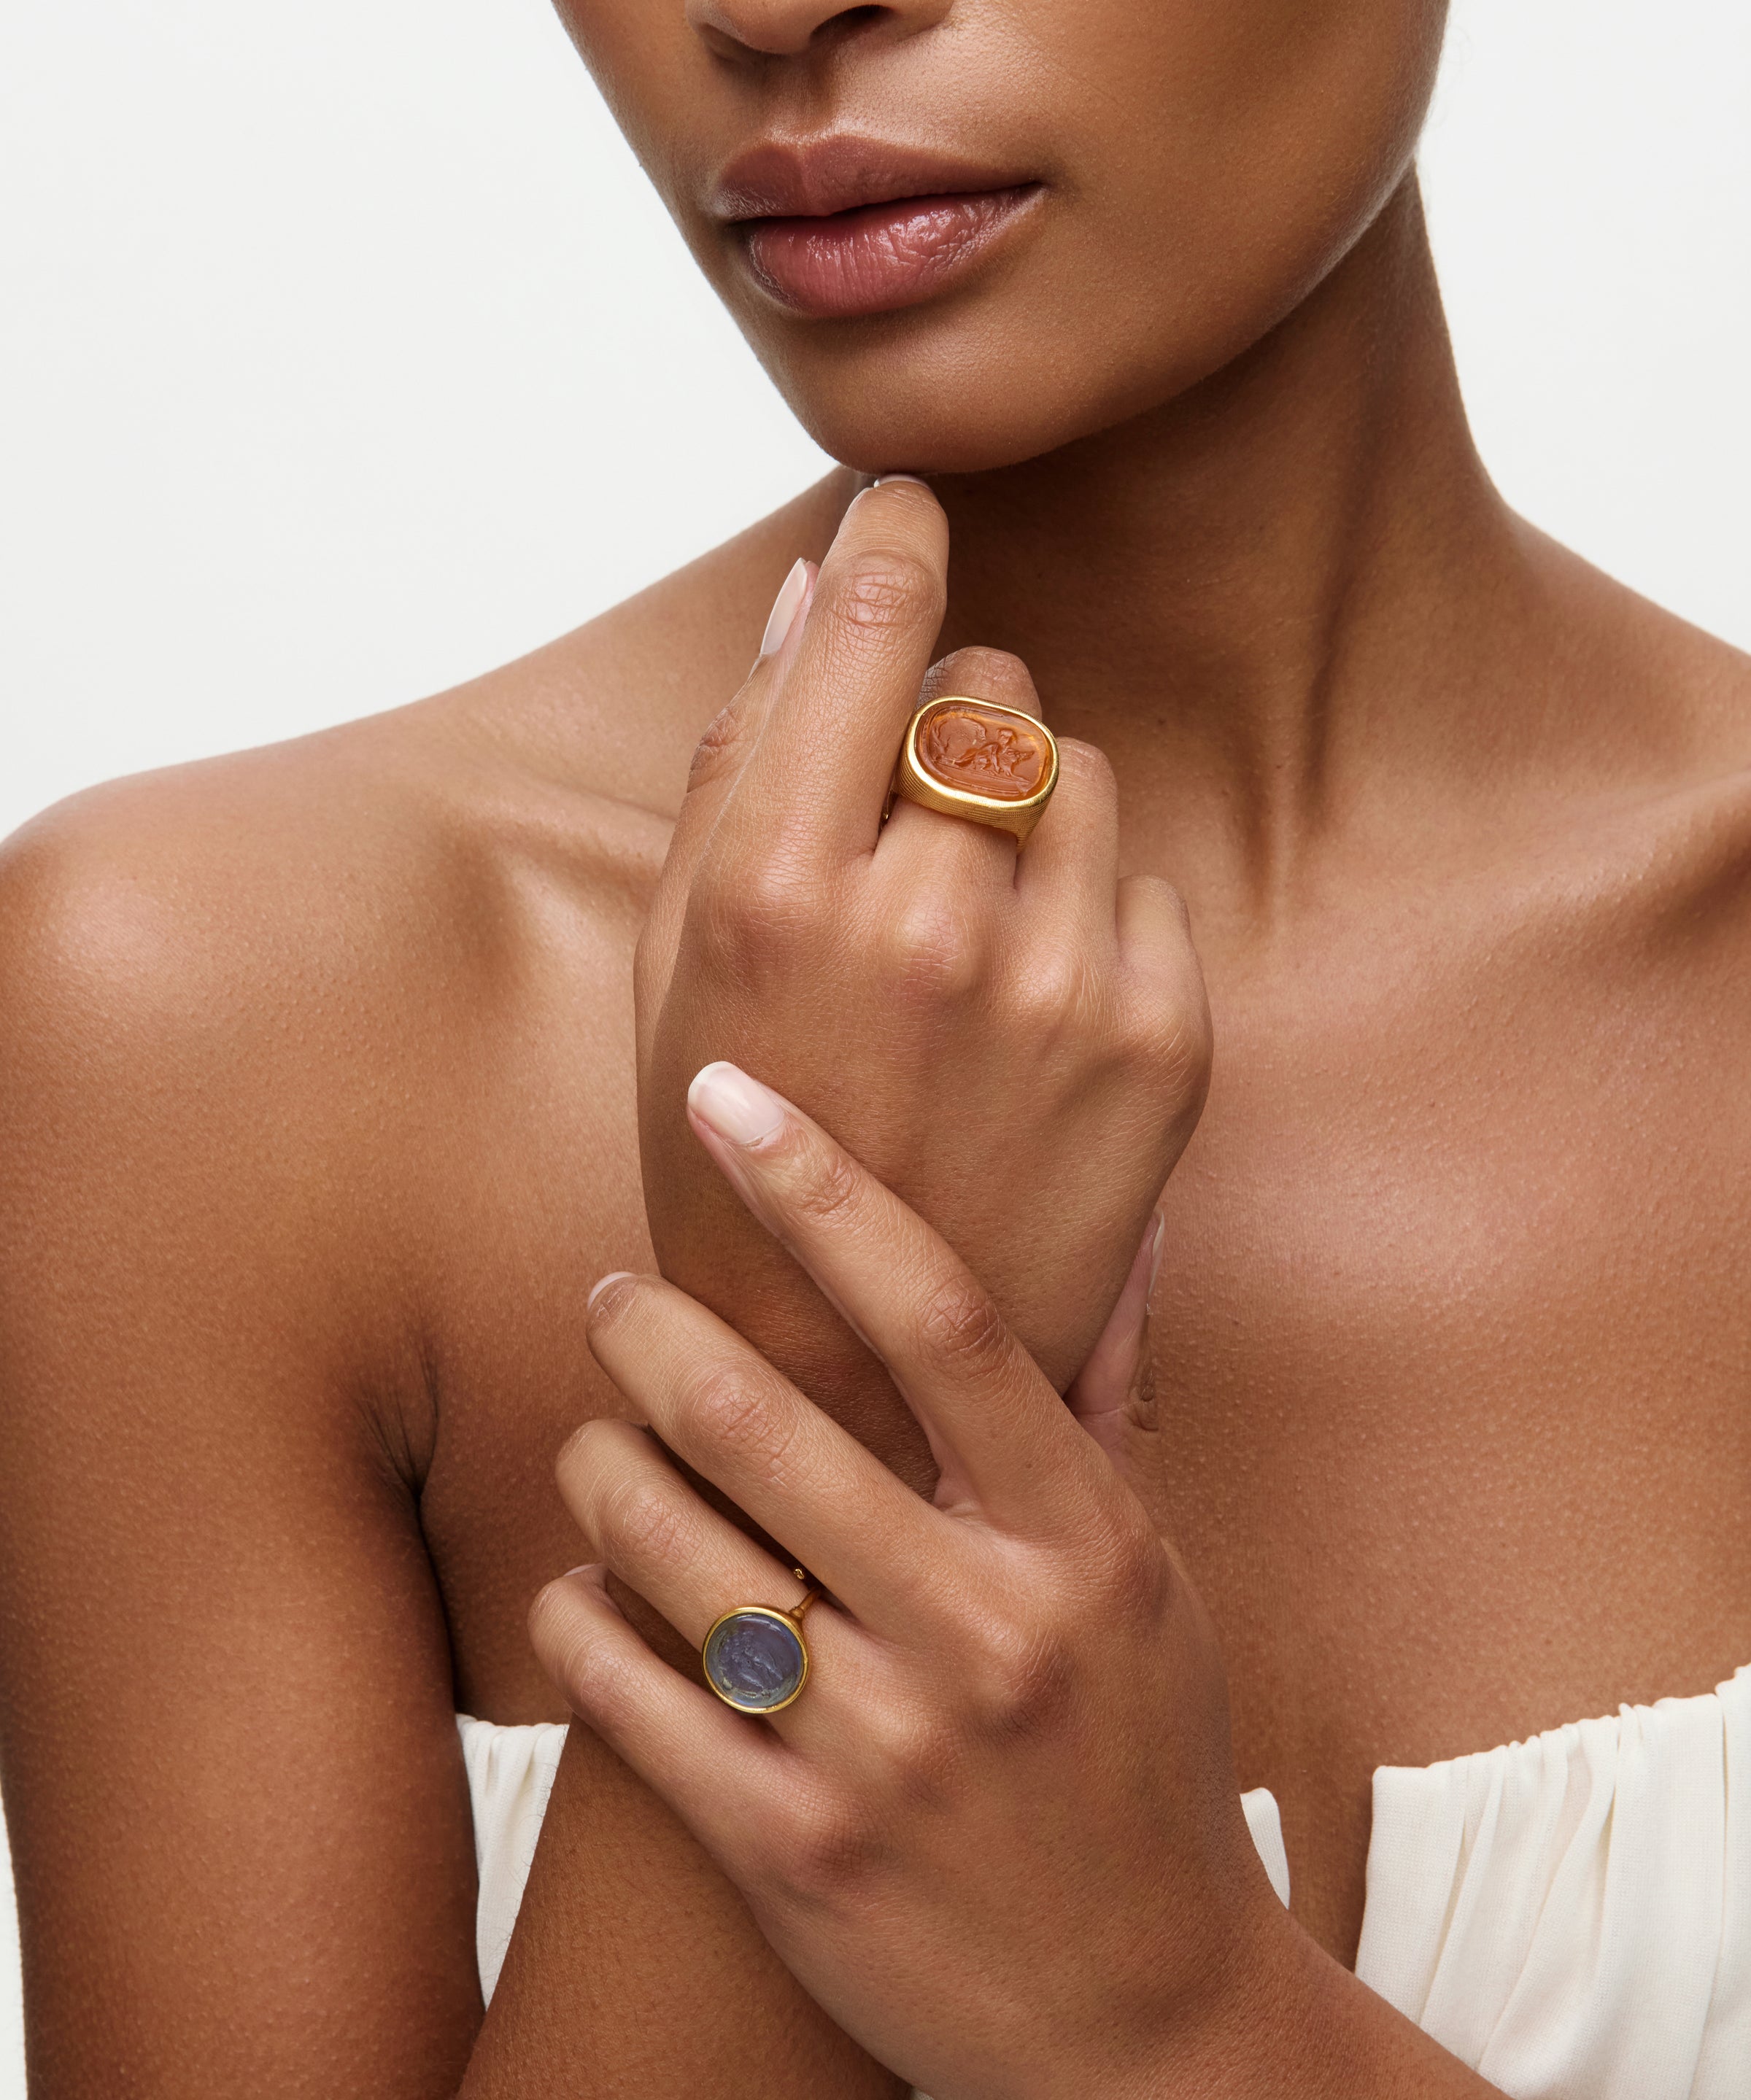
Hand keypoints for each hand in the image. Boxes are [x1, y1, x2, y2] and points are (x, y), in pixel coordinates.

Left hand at [530, 1067, 1292, 2099]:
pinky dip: (578, 1617)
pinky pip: (630, 1696)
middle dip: (649, 1330)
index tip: (729, 1100)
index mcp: (1082, 1543)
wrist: (1143, 2026)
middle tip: (612, 1298)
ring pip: (669, 1548)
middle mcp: (988, 1634)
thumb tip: (1124, 1222)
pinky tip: (579, 1584)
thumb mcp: (1155, 1579)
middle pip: (763, 1418)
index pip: (944, 1315)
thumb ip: (1109, 1397)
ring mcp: (887, 1753)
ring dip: (596, 1464)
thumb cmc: (1141, 1760)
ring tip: (590, 1436)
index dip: (824, 1189)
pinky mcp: (793, 1858)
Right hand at [635, 478, 1208, 1491]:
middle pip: (992, 691)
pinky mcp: (1160, 1040)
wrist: (860, 1373)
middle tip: (907, 830)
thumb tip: (807, 593)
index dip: (897, 543)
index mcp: (778, 891)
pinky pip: (1140, 880)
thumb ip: (734, 767)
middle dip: (950, 727)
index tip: (910, 510)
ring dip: (1025, 816)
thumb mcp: (677, 969)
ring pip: (1079, 772)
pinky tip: (1028, 1016)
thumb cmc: (736, 1160)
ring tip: (966, 942)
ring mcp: (1059, 983)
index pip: (873, 628)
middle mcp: (929, 921)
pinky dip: (1089, 915)